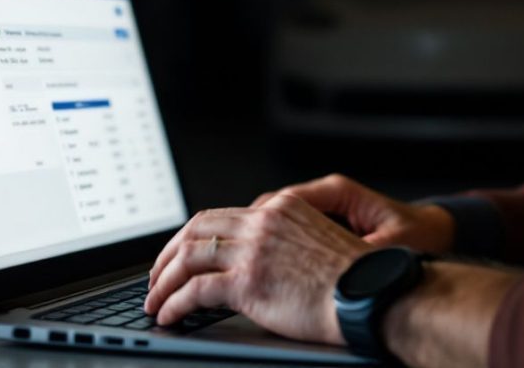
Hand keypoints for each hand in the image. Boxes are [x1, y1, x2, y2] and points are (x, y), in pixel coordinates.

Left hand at [144, 193, 370, 343]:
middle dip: (168, 255)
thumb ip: (283, 242)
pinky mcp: (248, 282)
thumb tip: (255, 261)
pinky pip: (195, 291)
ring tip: (154, 301)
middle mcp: (264, 222)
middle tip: (157, 277)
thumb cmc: (352, 279)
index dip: (191, 236)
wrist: (369, 295)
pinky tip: (169, 315)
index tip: (180, 255)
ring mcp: (254, 250)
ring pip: (188, 258)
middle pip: (195, 229)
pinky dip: (174, 303)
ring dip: (163, 282)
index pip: (220, 215)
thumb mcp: (316, 242)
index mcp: (280, 208)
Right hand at [250, 173, 455, 253]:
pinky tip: (265, 263)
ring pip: (275, 217)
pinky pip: (287, 228)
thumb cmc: (417, 235)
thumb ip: (361, 250)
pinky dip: (273, 243)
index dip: (263, 221)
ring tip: (243, 260)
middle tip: (233, 254)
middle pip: (273, 206)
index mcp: (339, 191)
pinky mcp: (323, 221)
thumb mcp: (391, 245)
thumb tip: (334, 263)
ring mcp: (323, 207)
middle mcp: (327, 195)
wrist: (433, 233)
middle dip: (251, 230)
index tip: (247, 241)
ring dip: (259, 237)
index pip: (287, 198)